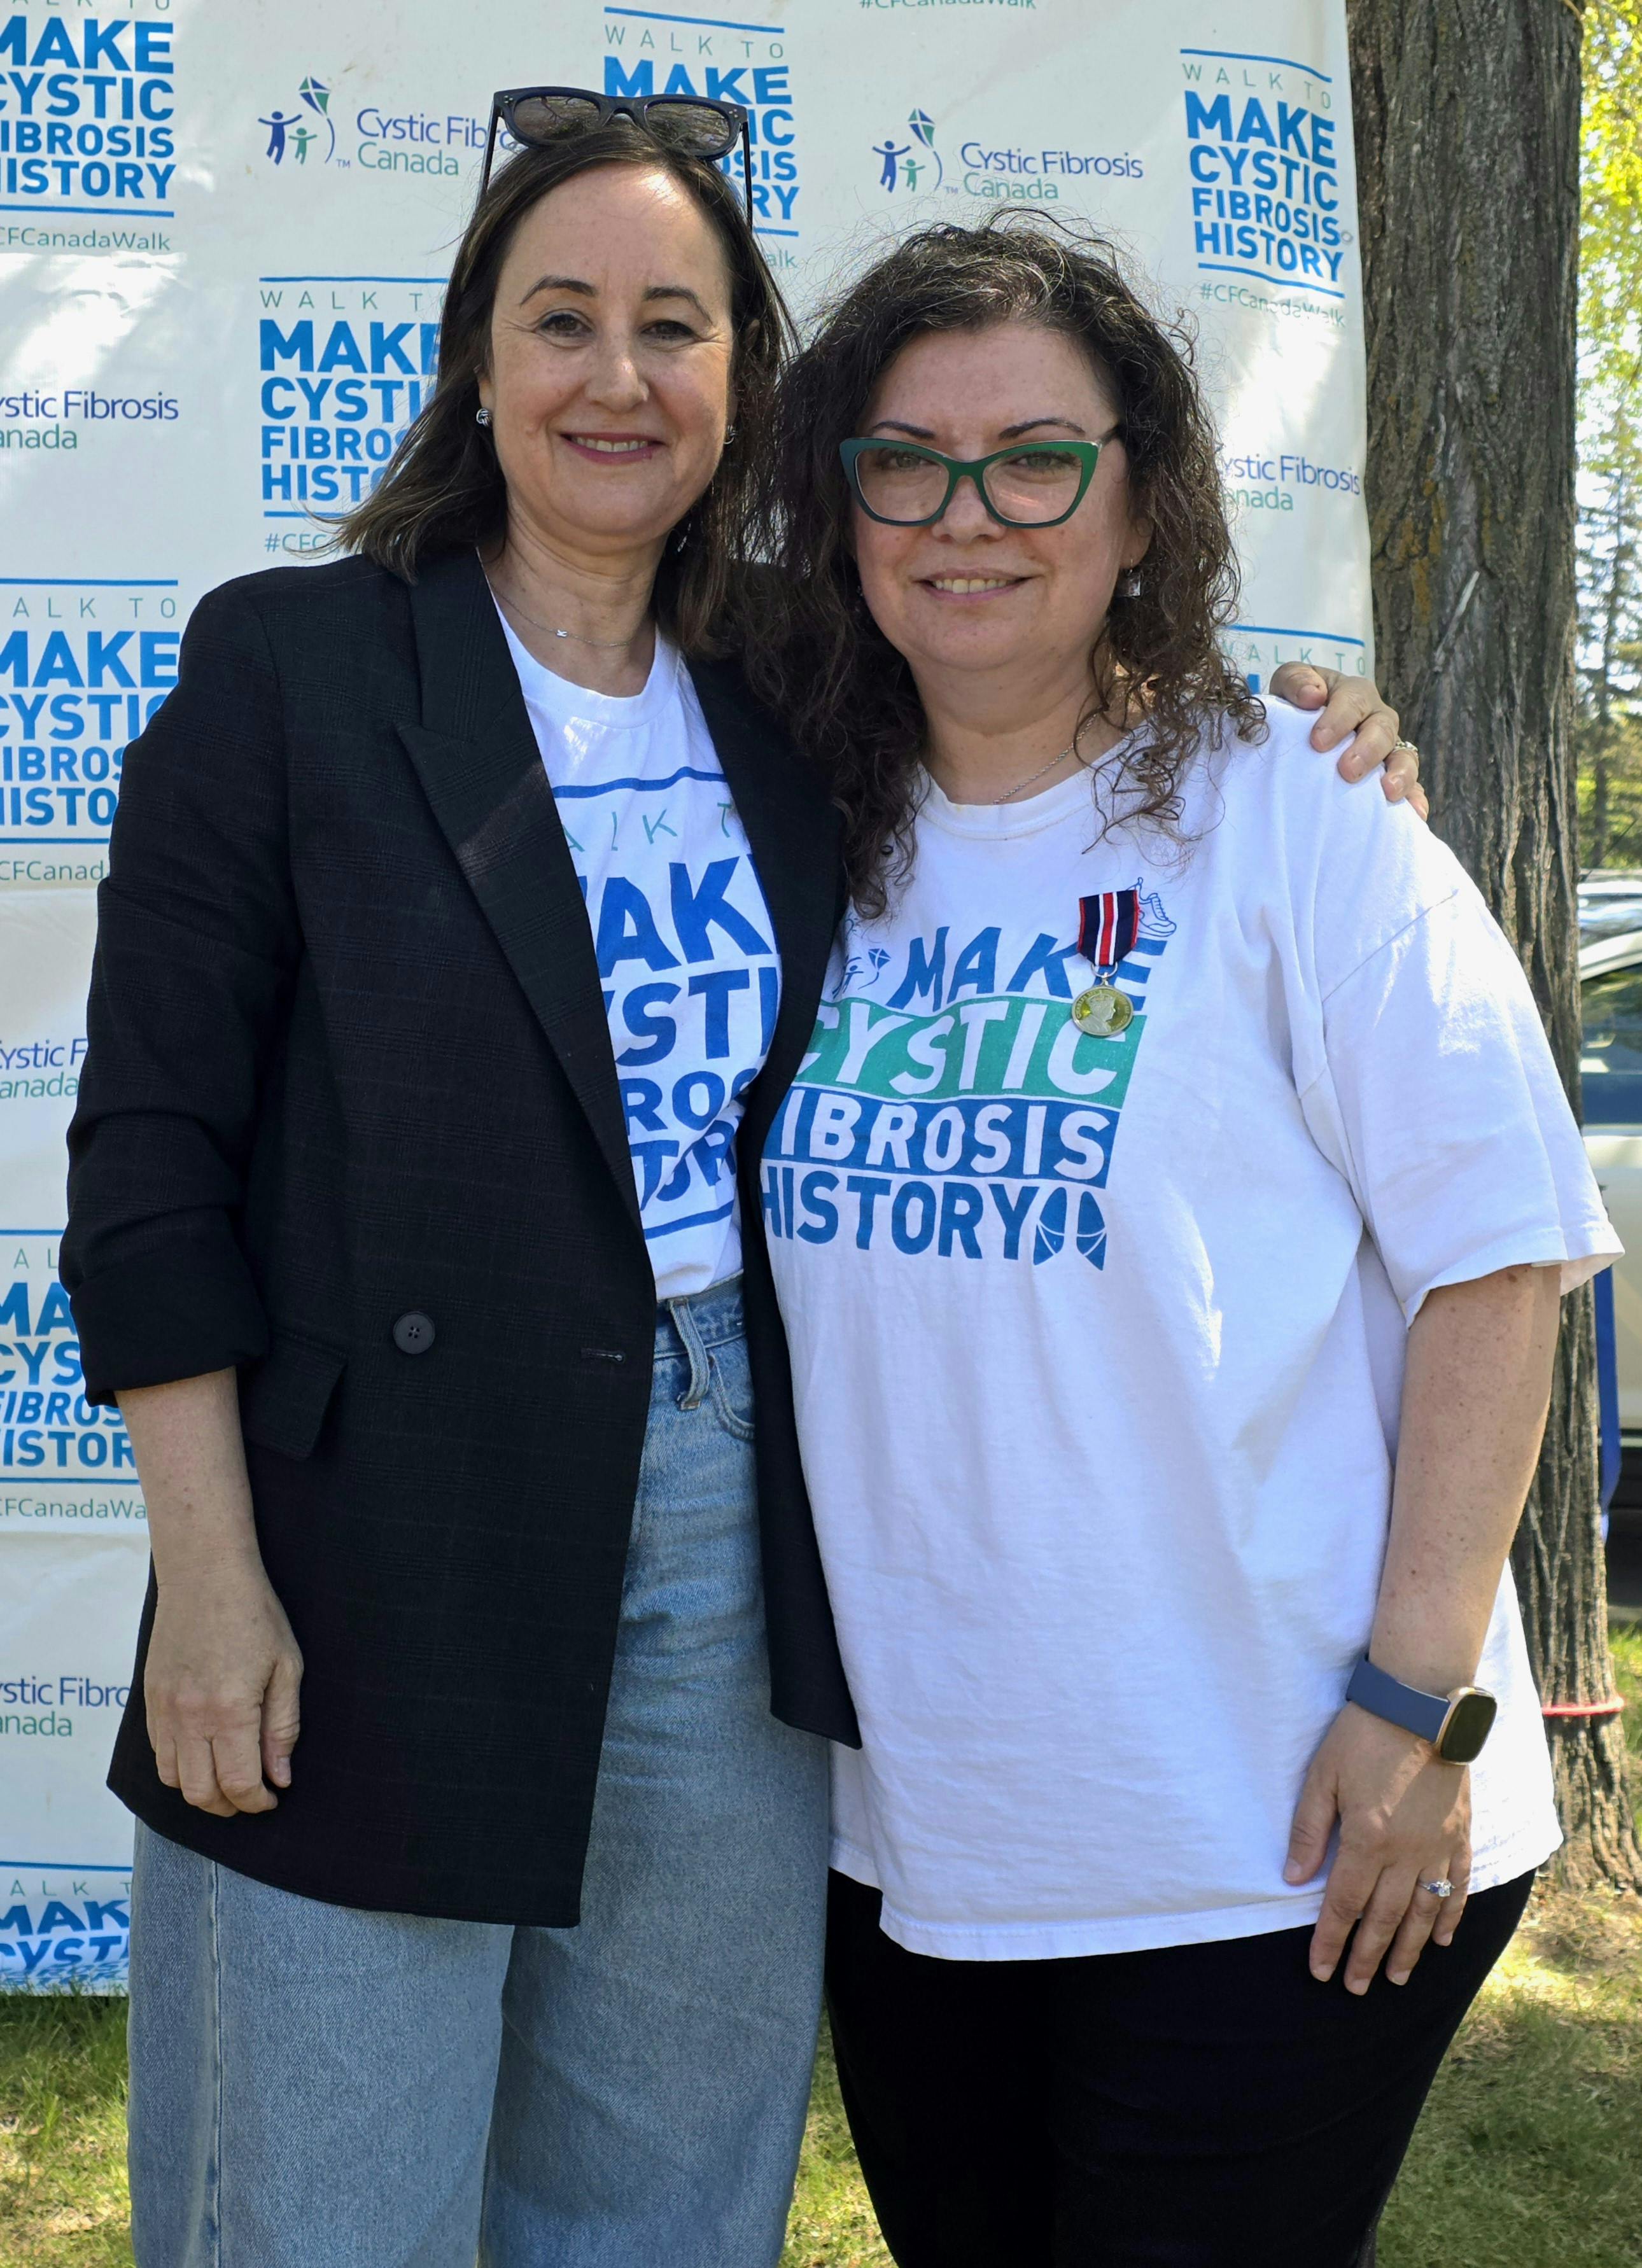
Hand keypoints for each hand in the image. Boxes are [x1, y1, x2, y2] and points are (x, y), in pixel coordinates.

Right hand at [145, 1555, 302, 1816]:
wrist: (205, 1574)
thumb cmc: (254, 1614)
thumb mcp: (286, 1668)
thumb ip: (283, 1727)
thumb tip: (280, 1776)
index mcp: (230, 1709)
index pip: (239, 1783)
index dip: (258, 1802)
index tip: (273, 1797)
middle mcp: (190, 1716)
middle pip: (201, 1793)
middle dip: (229, 1806)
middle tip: (251, 1796)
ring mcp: (164, 1709)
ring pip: (173, 1779)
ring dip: (201, 1791)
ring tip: (227, 1778)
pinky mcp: (149, 1698)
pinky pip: (158, 1752)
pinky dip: (180, 1766)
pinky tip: (203, 1753)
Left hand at [1268, 663, 1428, 819]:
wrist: (1297, 730)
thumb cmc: (1295, 705)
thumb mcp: (1288, 683)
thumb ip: (1296, 681)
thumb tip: (1312, 696)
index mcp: (1354, 694)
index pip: (1353, 700)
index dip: (1338, 719)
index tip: (1318, 742)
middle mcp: (1376, 719)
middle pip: (1382, 729)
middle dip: (1367, 750)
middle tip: (1347, 771)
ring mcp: (1388, 749)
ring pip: (1404, 757)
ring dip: (1400, 774)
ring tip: (1388, 792)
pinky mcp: (1392, 776)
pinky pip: (1411, 787)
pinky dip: (1414, 799)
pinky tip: (1415, 813)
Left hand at [1284, 1702, 1470, 1992]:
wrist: (1421, 1704)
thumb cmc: (1363, 1735)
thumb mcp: (1322, 1776)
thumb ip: (1309, 1830)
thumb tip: (1294, 1878)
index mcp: (1368, 1839)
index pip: (1344, 1904)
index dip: (1330, 1941)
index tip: (1321, 1971)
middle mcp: (1407, 1853)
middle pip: (1385, 1918)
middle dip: (1368, 1956)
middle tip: (1356, 1988)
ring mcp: (1438, 1846)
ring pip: (1424, 1912)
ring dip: (1410, 1949)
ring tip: (1397, 1978)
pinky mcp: (1460, 1834)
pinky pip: (1458, 1885)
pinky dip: (1451, 1915)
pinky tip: (1443, 1939)